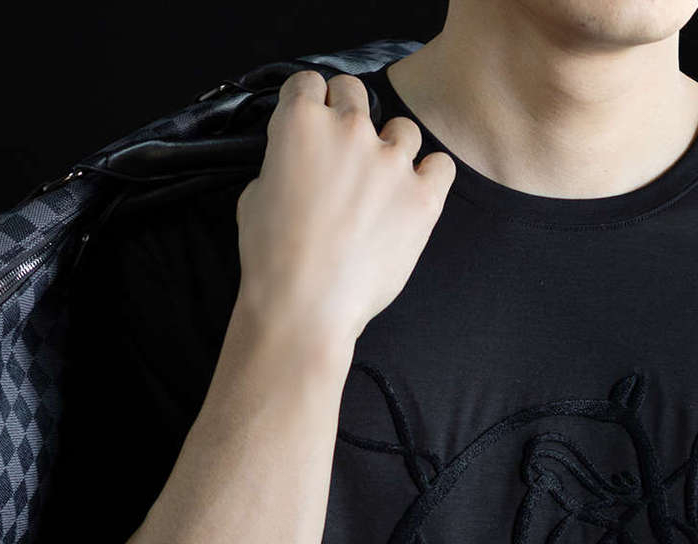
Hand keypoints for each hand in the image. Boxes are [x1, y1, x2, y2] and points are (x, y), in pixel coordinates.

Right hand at [232, 68, 455, 356]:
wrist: (305, 307)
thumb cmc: (271, 259)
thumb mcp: (256, 195)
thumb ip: (284, 162)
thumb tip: (301, 163)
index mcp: (301, 120)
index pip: (310, 83)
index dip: (311, 105)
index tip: (313, 128)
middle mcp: (349, 129)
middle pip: (356, 93)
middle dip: (349, 116)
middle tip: (346, 155)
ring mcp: (391, 161)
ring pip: (403, 130)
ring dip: (393, 150)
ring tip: (382, 187)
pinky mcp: (423, 197)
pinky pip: (441, 166)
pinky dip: (430, 177)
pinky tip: (415, 197)